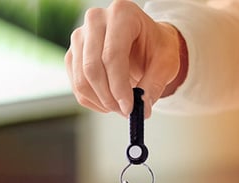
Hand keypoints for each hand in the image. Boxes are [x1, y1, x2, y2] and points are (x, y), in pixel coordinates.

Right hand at [65, 0, 183, 117]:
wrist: (144, 43)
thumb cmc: (156, 48)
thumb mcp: (165, 64)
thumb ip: (153, 86)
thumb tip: (142, 111)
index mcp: (122, 14)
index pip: (112, 55)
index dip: (119, 87)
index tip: (129, 108)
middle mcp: (96, 20)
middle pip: (92, 68)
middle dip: (109, 98)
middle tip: (125, 111)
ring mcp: (80, 37)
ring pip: (81, 81)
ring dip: (101, 102)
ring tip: (120, 106)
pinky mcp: (73, 55)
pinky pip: (77, 87)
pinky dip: (93, 101)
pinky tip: (109, 101)